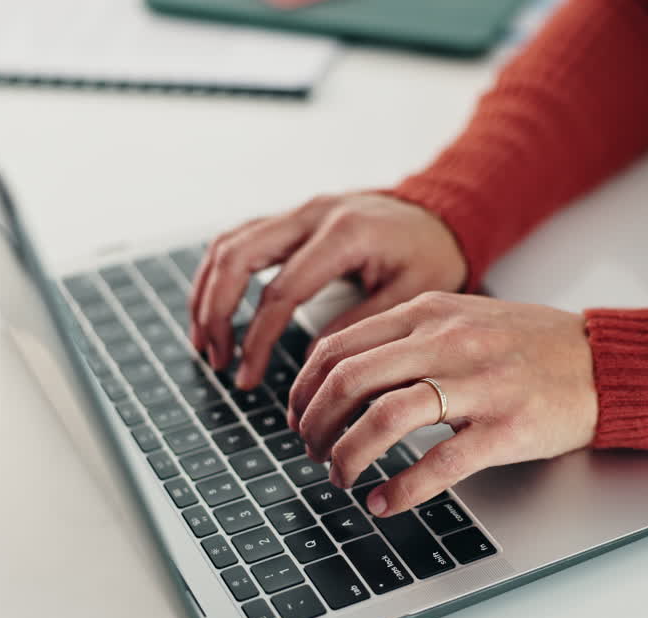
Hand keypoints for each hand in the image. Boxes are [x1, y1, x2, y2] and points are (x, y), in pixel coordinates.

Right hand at [189, 193, 466, 388]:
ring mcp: (299, 211)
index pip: (281, 291)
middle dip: (216, 312)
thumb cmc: (432, 255)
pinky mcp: (292, 217)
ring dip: (207, 293)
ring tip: (206, 341)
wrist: (441, 215)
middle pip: (237, 257)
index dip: (257, 338)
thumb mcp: (412, 297)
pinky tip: (213, 308)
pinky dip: (218, 275)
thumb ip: (361, 327)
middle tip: (216, 359)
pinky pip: (239, 238)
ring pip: (228, 244)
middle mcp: (314, 214)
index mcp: (345, 233)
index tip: (247, 376)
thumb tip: (313, 363)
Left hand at [288, 292, 598, 516]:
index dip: (304, 388)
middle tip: (310, 450)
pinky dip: (400, 489)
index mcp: (429, 314)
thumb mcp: (461, 319)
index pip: (338, 346)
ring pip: (383, 418)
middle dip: (314, 423)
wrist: (603, 362)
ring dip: (347, 455)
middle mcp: (447, 343)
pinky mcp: (505, 428)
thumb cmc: (530, 345)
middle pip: (348, 380)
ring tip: (339, 477)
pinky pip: (438, 462)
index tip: (296, 415)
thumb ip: (407, 337)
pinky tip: (382, 502)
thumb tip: (344, 374)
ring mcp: (477, 385)